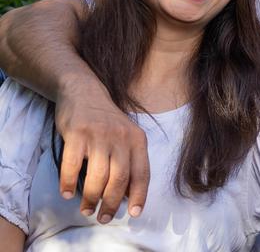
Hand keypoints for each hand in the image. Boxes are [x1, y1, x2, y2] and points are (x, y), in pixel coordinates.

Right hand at [55, 82, 149, 223]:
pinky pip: (72, 166)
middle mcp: (121, 137)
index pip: (142, 173)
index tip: (134, 213)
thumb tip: (127, 195)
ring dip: (91, 197)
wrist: (83, 91)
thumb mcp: (125, 137)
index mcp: (137, 139)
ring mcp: (99, 135)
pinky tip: (67, 193)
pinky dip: (68, 183)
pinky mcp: (77, 134)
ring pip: (98, 176)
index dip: (139, 195)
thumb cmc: (105, 121)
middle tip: (103, 217)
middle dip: (112, 203)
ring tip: (86, 209)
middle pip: (120, 178)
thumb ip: (128, 161)